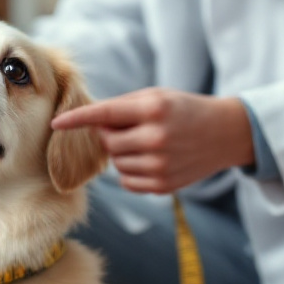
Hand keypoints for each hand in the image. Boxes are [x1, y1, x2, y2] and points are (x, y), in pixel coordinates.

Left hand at [50, 88, 254, 193]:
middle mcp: (156, 137)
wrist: (225, 133)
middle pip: (107, 142)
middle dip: (111, 135)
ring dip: (123, 154)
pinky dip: (132, 172)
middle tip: (132, 128)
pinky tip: (152, 161)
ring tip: (148, 143)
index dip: (78, 119)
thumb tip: (87, 123)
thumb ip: (121, 108)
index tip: (57, 123)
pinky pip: (127, 182)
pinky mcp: (164, 185)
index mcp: (153, 109)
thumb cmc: (184, 110)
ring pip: (116, 163)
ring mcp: (161, 164)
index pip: (105, 114)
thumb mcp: (157, 97)